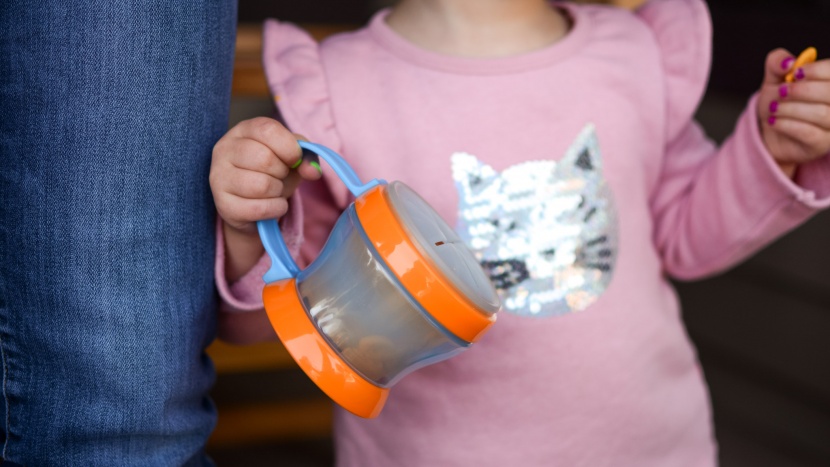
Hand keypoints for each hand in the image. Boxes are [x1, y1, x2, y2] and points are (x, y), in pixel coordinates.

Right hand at [209, 117, 321, 234]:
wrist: (252, 203)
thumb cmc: (272, 172)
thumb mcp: (291, 156)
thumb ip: (306, 156)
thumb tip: (313, 171)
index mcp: (243, 130)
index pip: (267, 130)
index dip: (289, 147)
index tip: (294, 159)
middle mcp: (225, 149)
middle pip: (264, 159)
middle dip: (282, 172)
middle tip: (279, 176)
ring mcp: (219, 177)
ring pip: (261, 185)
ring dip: (278, 192)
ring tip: (273, 190)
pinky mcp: (223, 204)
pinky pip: (259, 208)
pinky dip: (275, 209)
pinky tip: (271, 205)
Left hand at [757, 48, 829, 176]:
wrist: (769, 129)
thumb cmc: (778, 100)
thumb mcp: (774, 78)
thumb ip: (777, 63)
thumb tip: (789, 62)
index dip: (817, 70)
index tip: (795, 73)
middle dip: (801, 91)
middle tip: (781, 92)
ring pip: (821, 114)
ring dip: (791, 109)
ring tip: (774, 108)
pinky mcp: (822, 144)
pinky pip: (809, 133)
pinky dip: (787, 124)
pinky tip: (773, 121)